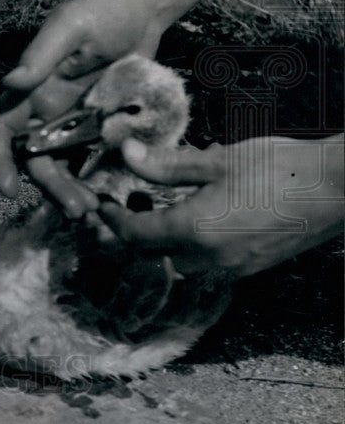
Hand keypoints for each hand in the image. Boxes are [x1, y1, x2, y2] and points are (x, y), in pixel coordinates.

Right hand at [0, 0, 161, 210]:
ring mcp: (71, 119)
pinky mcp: (96, 125)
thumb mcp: (71, 27)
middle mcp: (44, 108)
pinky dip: (92, 179)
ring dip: (70, 189)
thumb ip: (41, 55)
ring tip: (93, 208)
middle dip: (49, 186)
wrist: (142, 9)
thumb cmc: (102, 10)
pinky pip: (87, 159)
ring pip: (59, 164)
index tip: (9, 189)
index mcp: (31, 89)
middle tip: (77, 209)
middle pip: (33, 157)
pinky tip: (108, 194)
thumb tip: (10, 81)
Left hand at [99, 135, 344, 277]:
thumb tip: (126, 154)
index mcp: (193, 232)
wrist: (340, 190)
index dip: (112, 220)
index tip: (101, 205)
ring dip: (163, 242)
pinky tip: (199, 215)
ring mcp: (233, 269)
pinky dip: (192, 245)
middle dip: (134, 234)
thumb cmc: (280, 169)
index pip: (134, 235)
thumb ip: (166, 164)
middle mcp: (209, 260)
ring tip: (161, 208)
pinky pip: (207, 264)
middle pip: (153, 256)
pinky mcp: (251, 267)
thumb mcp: (216, 160)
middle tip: (128, 204)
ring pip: (179, 264)